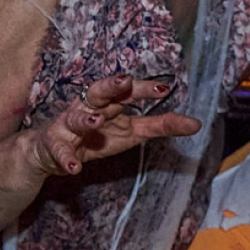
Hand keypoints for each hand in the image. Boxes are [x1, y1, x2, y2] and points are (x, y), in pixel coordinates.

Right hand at [24, 74, 200, 177]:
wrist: (53, 153)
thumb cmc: (97, 136)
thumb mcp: (132, 132)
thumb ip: (161, 126)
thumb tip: (196, 123)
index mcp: (109, 102)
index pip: (127, 91)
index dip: (143, 88)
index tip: (164, 89)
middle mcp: (88, 107)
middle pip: (98, 92)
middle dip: (110, 86)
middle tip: (124, 81)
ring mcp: (69, 125)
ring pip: (76, 117)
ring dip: (86, 118)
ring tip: (97, 121)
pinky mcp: (55, 145)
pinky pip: (59, 150)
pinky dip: (66, 159)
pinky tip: (74, 168)